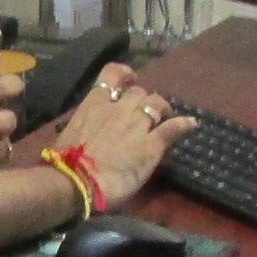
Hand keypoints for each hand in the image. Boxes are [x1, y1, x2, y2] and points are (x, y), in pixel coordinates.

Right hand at [52, 62, 196, 207]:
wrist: (77, 181)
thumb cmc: (64, 163)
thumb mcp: (70, 135)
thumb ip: (83, 126)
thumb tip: (84, 131)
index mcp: (94, 104)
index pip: (112, 75)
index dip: (125, 75)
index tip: (130, 81)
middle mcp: (118, 108)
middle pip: (139, 92)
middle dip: (143, 100)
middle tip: (144, 114)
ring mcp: (137, 124)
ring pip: (157, 104)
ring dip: (162, 109)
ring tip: (165, 117)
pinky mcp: (152, 144)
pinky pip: (173, 127)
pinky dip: (184, 124)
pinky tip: (192, 125)